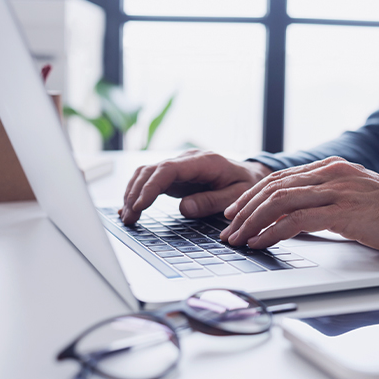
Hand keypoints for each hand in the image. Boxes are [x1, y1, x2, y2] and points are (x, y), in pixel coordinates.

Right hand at [120, 150, 271, 223]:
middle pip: (151, 170)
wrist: (251, 174)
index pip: (168, 169)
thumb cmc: (246, 184)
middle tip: (129, 218)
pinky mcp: (176, 175)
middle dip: (136, 193)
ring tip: (127, 217)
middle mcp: (188, 160)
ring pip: (147, 174)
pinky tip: (130, 209)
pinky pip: (152, 180)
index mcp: (204, 161)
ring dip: (133, 194)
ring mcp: (180, 166)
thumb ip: (212, 201)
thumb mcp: (237, 195)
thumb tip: (184, 208)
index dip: (150, 187)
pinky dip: (138, 193)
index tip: (139, 206)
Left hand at [220, 157, 378, 254]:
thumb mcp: (358, 199)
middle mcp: (332, 173)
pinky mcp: (345, 211)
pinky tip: (260, 243)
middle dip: (244, 209)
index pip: (280, 178)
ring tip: (236, 238)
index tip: (235, 211)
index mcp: (333, 168)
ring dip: (251, 221)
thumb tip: (297, 218)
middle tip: (227, 228)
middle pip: (273, 187)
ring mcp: (338, 189)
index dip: (252, 195)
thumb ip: (328, 202)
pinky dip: (272, 232)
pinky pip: (296, 220)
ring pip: (279, 201)